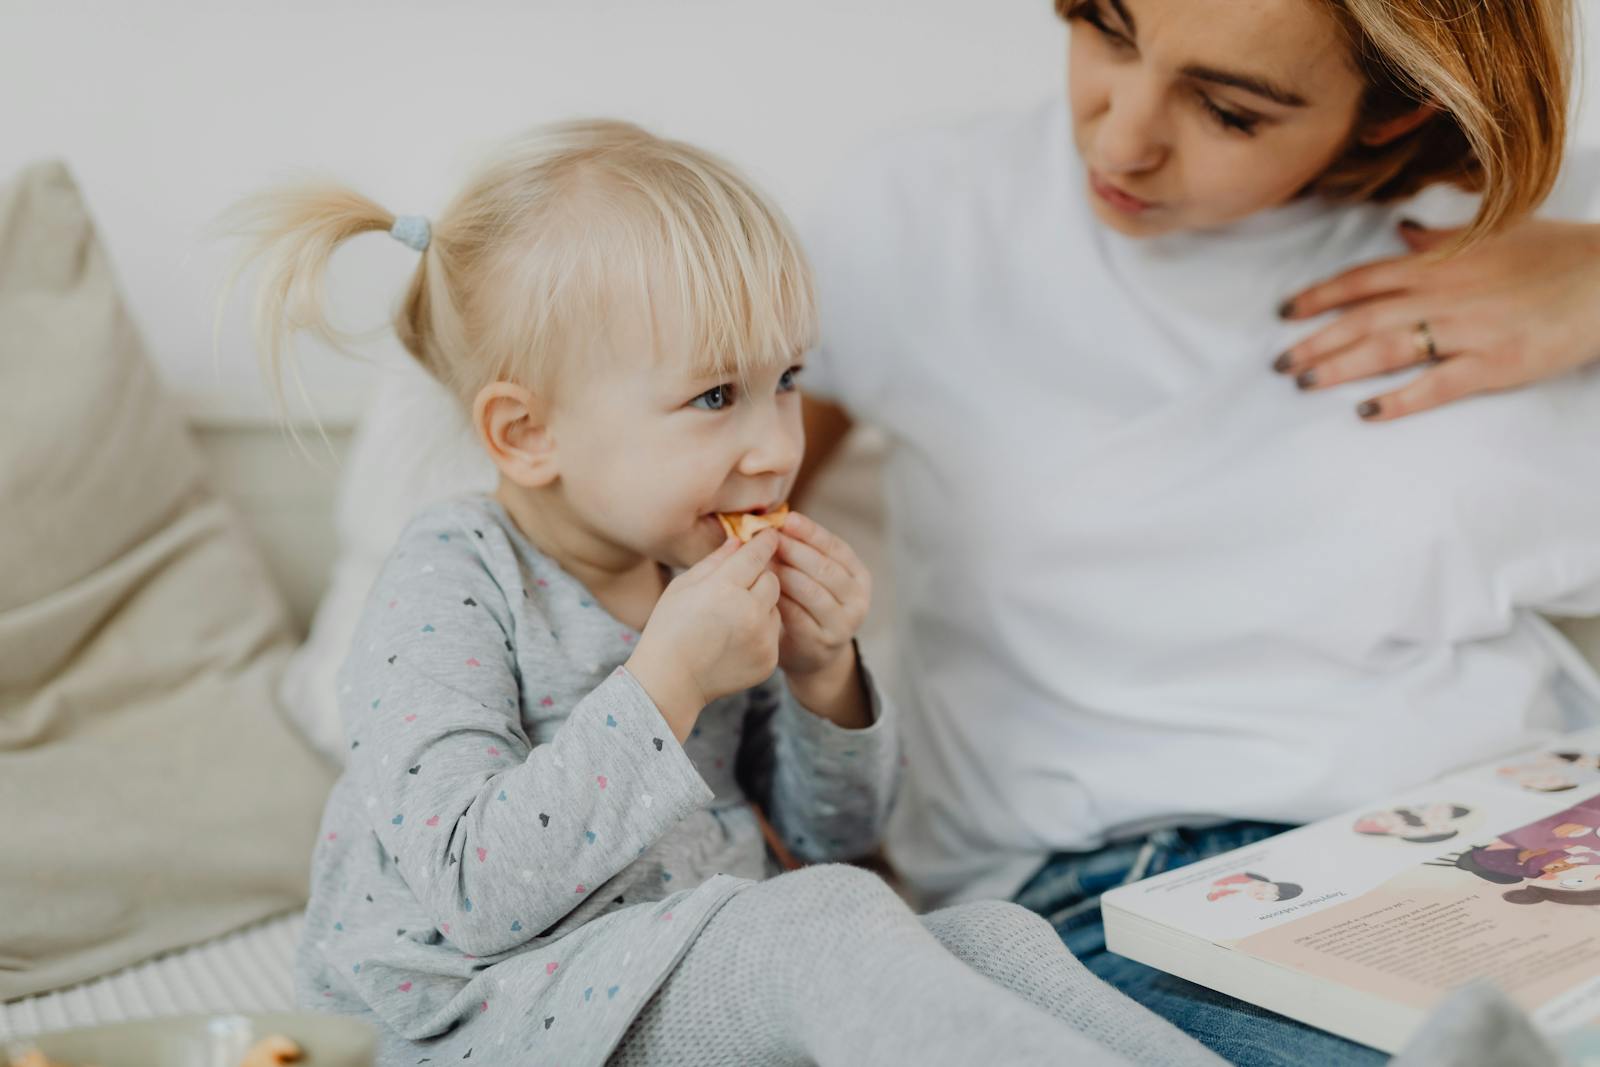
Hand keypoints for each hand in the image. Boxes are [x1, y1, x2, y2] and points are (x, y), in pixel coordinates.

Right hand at [626, 531, 780, 738]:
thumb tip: (739, 541)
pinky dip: (760, 630)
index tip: (770, 535)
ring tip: (733, 617)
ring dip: (760, 604)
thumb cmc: (669, 628)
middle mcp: (749, 612)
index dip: (764, 542)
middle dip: (759, 577)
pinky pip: (773, 632)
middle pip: (772, 579)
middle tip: (740, 584)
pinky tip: (735, 638)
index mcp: (724, 589)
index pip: (756, 555)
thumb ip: (714, 561)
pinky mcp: (770, 659)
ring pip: (775, 606)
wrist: (671, 680)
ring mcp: (762, 639)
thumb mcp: (683, 586)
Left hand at [773, 511, 871, 727]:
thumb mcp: (815, 578)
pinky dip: (778, 599)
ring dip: (784, 573)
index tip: (786, 519)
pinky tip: (761, 589)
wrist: (813, 656)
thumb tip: (774, 522)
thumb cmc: (808, 607)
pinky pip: (796, 615)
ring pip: (811, 590)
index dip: (811, 532)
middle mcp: (857, 600)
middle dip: (794, 550)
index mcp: (859, 576)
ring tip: (761, 561)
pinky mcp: (822, 642)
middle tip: (767, 539)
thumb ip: (803, 554)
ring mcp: (843, 624)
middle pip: (824, 568)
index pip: (836, 547)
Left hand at [1275, 218, 1599, 419]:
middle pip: (1362, 317)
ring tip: (1304, 384)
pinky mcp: (1495, 363)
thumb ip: (1441, 240)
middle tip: (1280, 363)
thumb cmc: (1556, 253)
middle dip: (1315, 340)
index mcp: (1440, 262)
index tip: (1285, 313)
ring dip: (1340, 367)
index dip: (1319, 296)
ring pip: (1387, 348)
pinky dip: (1399, 400)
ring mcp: (1467, 329)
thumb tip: (1403, 232)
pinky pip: (1436, 384)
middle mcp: (1444, 294)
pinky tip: (1366, 412)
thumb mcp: (1495, 233)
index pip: (1363, 278)